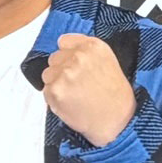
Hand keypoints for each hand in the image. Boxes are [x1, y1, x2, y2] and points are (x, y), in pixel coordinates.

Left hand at [42, 33, 134, 147]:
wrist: (116, 121)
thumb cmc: (114, 96)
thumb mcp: (106, 62)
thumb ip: (85, 52)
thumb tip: (63, 50)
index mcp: (92, 46)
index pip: (63, 41)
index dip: (66, 55)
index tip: (73, 66)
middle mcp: (78, 56)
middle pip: (54, 58)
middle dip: (61, 71)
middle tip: (77, 85)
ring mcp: (65, 72)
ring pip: (47, 74)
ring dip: (56, 84)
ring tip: (74, 95)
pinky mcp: (55, 90)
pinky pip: (45, 91)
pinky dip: (54, 99)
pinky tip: (70, 104)